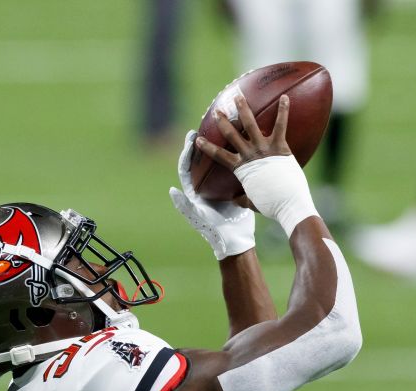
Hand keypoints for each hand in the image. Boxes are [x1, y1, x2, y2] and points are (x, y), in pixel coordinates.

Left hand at [169, 130, 255, 259]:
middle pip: (200, 160)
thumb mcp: (199, 216)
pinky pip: (230, 169)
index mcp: (193, 191)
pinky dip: (234, 156)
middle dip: (202, 141)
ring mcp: (216, 187)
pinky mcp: (229, 189)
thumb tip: (172, 191)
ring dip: (219, 145)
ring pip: (216, 162)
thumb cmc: (214, 231)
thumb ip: (185, 205)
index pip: (187, 166)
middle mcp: (203, 187)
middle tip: (206, 124)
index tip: (192, 135)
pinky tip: (242, 144)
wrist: (233, 241)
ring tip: (224, 128)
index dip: (188, 151)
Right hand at [195, 94, 318, 236]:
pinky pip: (280, 125)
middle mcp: (250, 155)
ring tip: (238, 96)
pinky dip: (283, 110)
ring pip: (250, 125)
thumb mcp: (252, 202)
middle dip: (222, 122)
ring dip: (243, 109)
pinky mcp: (280, 147)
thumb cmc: (271, 205)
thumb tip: (235, 200)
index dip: (207, 147)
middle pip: (232, 135)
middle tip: (217, 111)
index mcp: (241, 169)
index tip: (198, 139)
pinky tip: (284, 97)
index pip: (219, 156)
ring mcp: (264, 150)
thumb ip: (242, 199)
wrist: (288, 204)